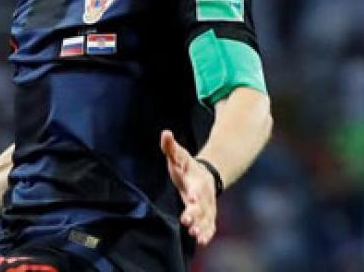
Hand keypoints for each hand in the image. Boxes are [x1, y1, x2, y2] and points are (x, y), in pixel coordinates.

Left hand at [160, 130, 216, 245]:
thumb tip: (165, 133)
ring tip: (196, 237)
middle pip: (201, 206)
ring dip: (201, 227)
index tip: (191, 199)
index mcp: (196, 181)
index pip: (196, 188)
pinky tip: (202, 241)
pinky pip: (209, 225)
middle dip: (195, 214)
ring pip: (206, 218)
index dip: (194, 194)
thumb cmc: (186, 166)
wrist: (205, 175)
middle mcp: (204, 195)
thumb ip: (170, 146)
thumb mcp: (177, 155)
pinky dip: (207, 233)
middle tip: (187, 222)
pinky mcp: (206, 214)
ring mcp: (207, 206)